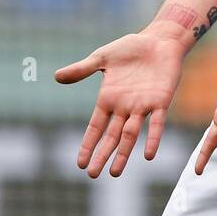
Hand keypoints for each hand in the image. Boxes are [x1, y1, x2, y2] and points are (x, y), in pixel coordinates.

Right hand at [55, 26, 187, 177]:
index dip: (88, 144)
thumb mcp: (102, 58)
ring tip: (114, 173)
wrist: (159, 40)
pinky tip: (148, 155)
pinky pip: (156, 124)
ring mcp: (142, 106)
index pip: (96, 127)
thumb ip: (82, 69)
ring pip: (130, 135)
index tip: (80, 163)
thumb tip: (56, 77)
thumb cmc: (131, 48)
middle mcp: (124, 108)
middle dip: (102, 155)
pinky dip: (152, 138)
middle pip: (111, 136)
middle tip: (93, 175)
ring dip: (123, 153)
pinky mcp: (160, 101)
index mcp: (109, 99)